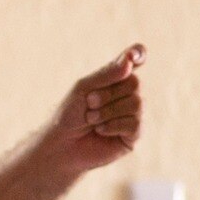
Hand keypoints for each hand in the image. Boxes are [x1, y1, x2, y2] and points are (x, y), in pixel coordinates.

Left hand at [40, 44, 144, 176]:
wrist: (61, 144)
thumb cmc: (69, 115)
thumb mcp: (84, 89)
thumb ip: (107, 74)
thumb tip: (130, 62)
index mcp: (116, 78)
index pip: (134, 59)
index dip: (138, 54)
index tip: (133, 55)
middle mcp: (128, 94)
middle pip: (134, 83)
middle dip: (108, 94)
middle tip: (89, 103)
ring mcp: (133, 114)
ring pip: (136, 103)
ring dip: (108, 111)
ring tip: (91, 119)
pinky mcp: (134, 135)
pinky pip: (134, 124)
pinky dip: (112, 126)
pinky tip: (100, 131)